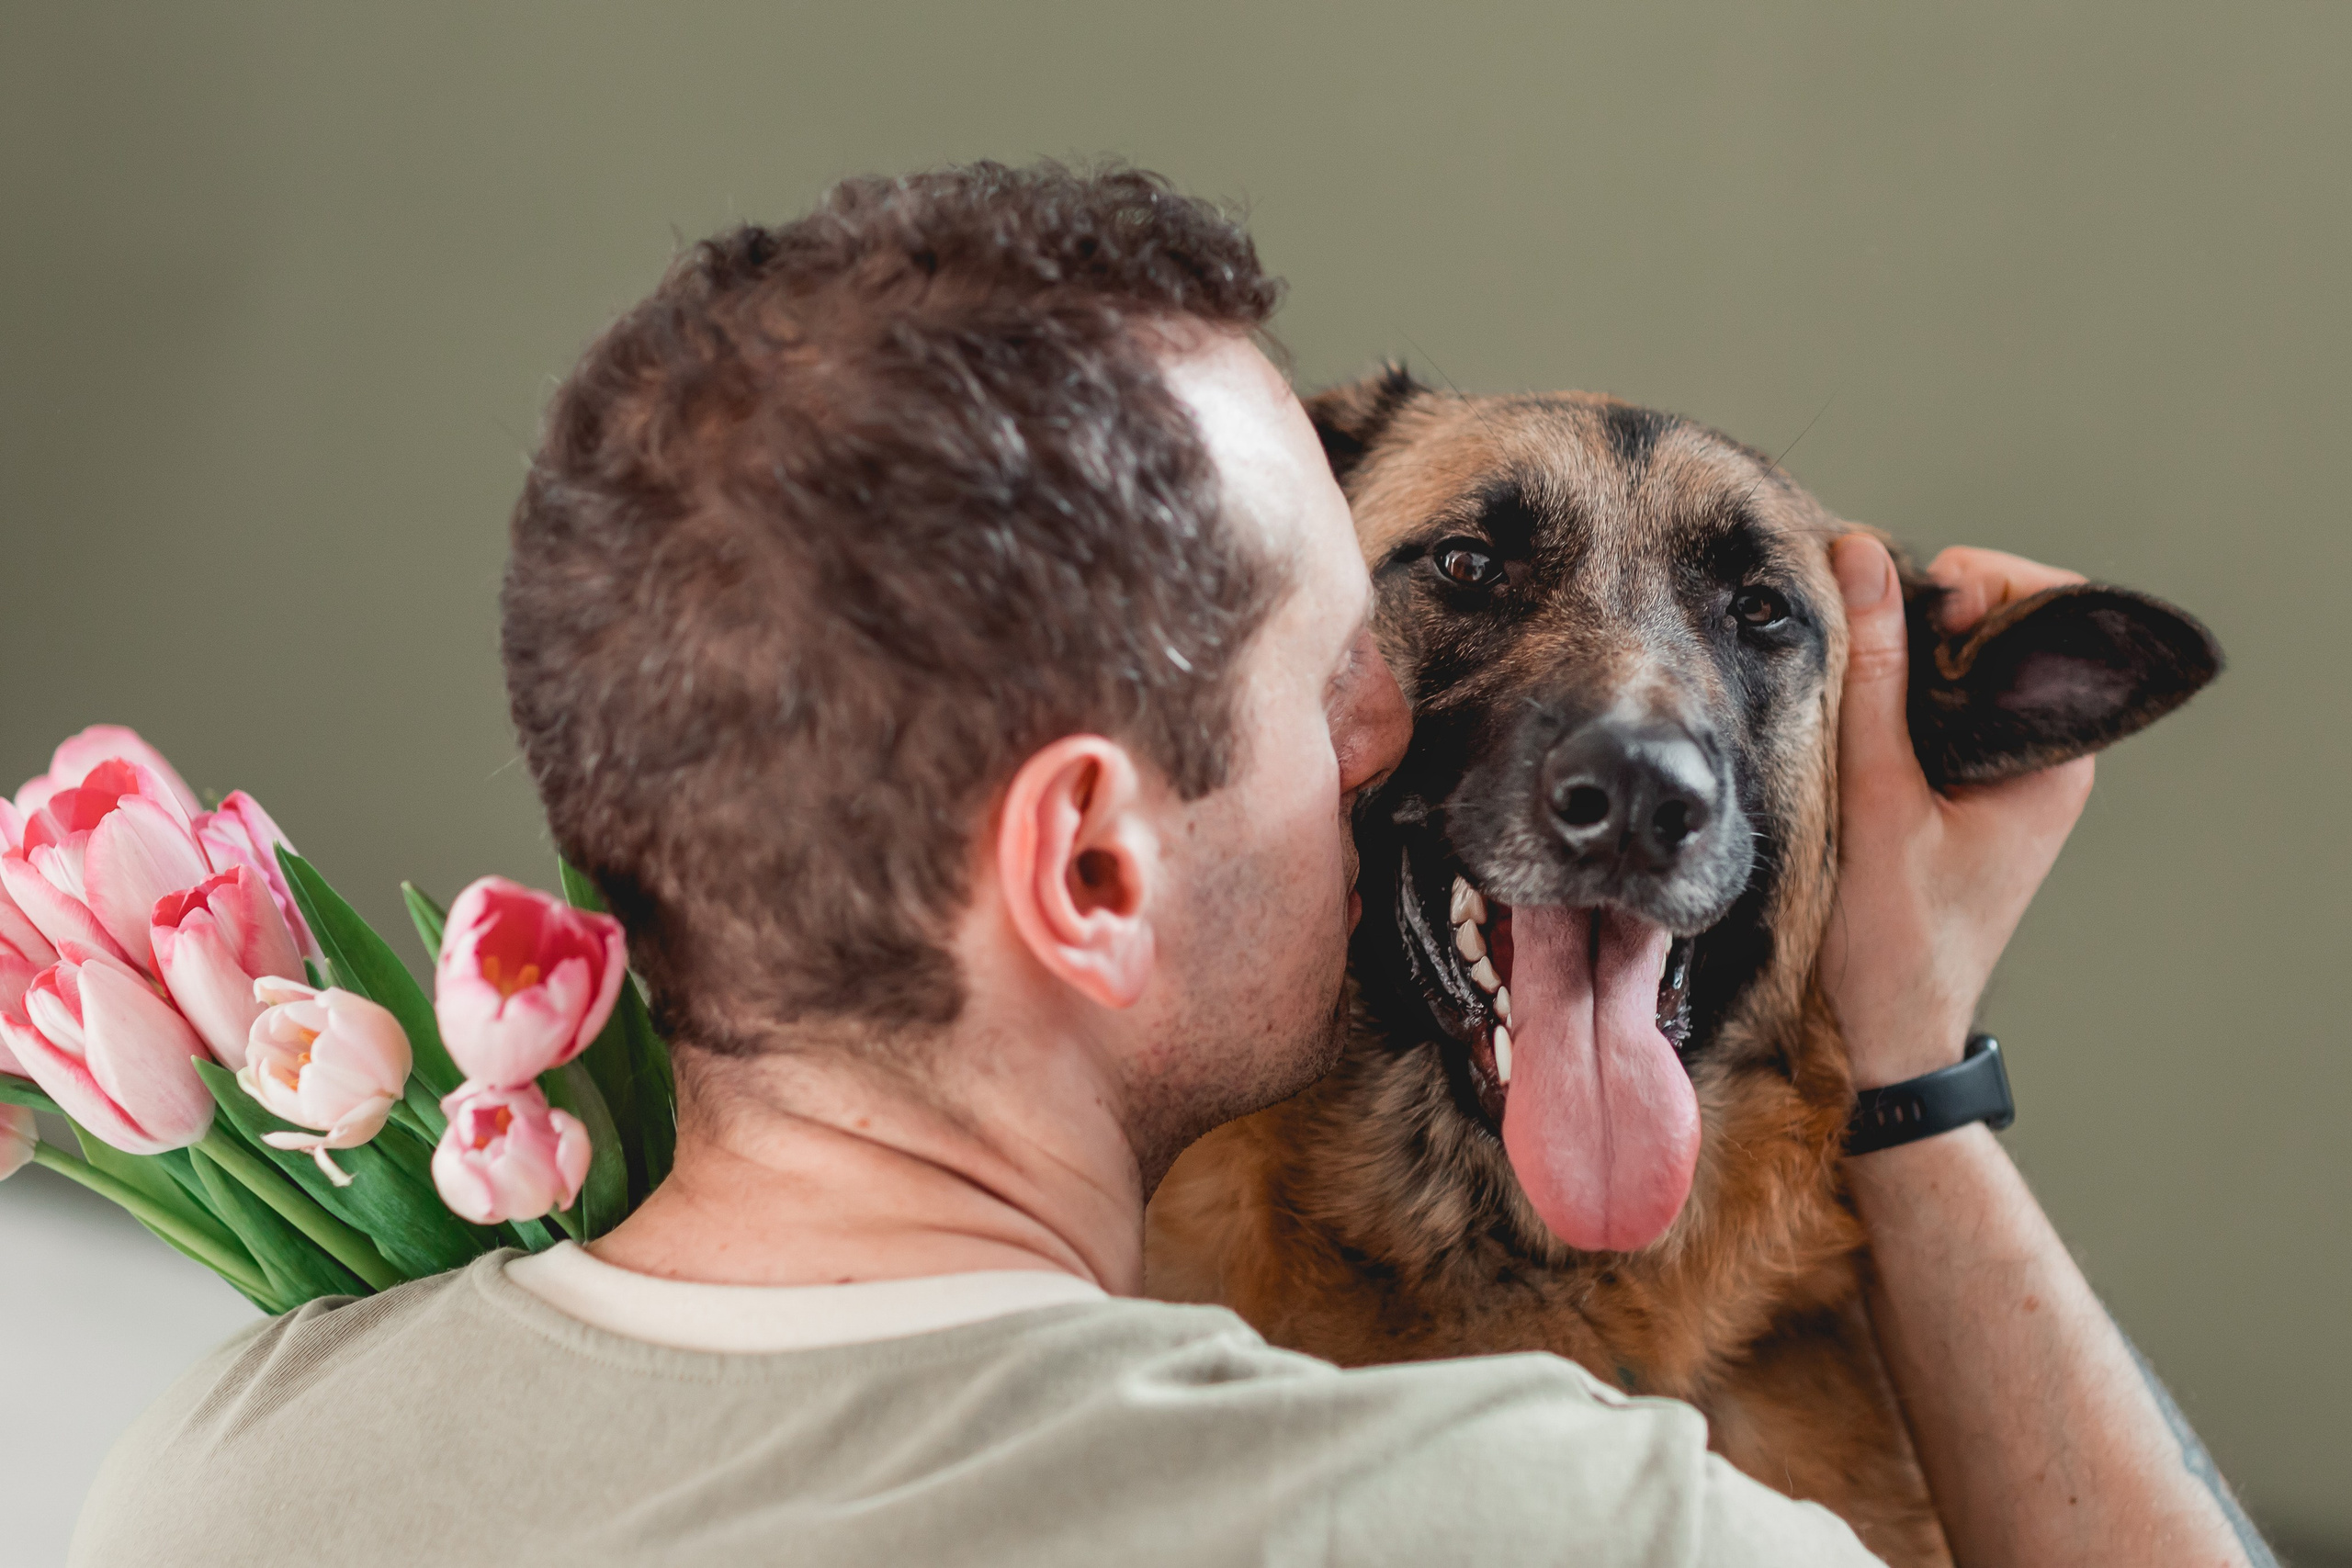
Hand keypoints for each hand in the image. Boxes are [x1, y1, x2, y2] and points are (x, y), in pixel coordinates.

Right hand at [1823, 537, 2095, 1087]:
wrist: (1887, 1035)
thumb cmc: (1895, 941)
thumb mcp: (1875, 797)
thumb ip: (1870, 675)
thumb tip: (1860, 559)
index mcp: (2056, 751)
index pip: (2041, 606)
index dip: (1972, 587)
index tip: (1902, 610)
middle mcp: (2041, 750)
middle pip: (1990, 624)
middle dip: (1919, 616)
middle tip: (1853, 654)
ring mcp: (2000, 766)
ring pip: (1951, 662)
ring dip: (1892, 660)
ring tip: (1841, 690)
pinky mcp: (1959, 783)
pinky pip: (1927, 703)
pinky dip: (1883, 696)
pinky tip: (1842, 720)